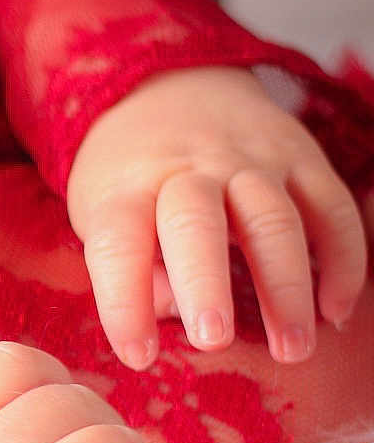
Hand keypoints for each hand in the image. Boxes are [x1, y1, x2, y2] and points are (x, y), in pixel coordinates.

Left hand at [67, 66, 369, 369]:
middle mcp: (189, 170)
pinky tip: (334, 310)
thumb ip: (131, 264)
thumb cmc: (129, 174)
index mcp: (126, 186)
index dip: (124, 302)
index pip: (119, 244)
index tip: (137, 355)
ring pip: (274, 220)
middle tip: (213, 341)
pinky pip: (332, 209)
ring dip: (287, 288)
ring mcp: (250, 161)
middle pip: (197, 224)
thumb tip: (165, 313)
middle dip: (206, 285)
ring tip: (293, 349)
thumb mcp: (101, 211)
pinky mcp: (302, 159)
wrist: (168, 87)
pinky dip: (341, 261)